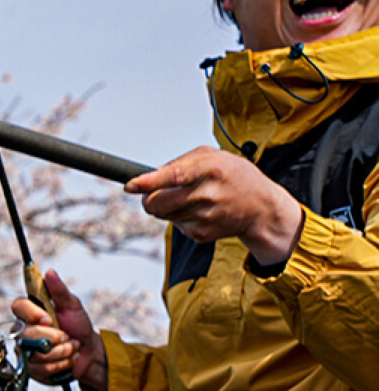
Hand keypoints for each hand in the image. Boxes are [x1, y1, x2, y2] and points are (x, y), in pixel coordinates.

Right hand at [11, 271, 107, 390]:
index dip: (32, 314)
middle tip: (67, 336)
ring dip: (61, 352)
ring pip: (36, 354)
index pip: (18, 307)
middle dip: (54, 338)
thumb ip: (60, 291)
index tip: (48, 319)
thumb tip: (49, 273)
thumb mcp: (72, 306)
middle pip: (27, 335)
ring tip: (71, 348)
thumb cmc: (78, 326)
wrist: (87, 352)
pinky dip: (60, 365)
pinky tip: (67, 359)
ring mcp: (25, 351)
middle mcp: (23, 331)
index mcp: (30, 312)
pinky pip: (41, 369)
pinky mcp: (31, 369)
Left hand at [125, 146, 303, 266]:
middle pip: (156, 204)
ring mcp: (203, 217)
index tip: (130, 185)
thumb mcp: (214, 156)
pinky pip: (174, 225)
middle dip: (147, 199)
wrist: (260, 208)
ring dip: (165, 207)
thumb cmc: (234, 176)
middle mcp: (206, 194)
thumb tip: (150, 175)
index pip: (173, 176)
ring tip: (187, 198)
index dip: (148, 182)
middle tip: (152, 193)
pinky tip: (198, 210)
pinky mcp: (199, 234)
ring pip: (161, 215)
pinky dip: (178, 218)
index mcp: (210, 169)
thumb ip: (181, 162)